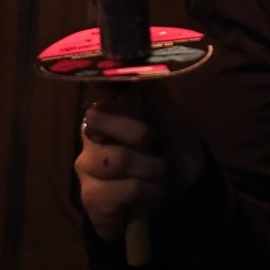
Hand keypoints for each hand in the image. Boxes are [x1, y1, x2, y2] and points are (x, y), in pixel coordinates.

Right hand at [77, 96, 199, 243]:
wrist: (182, 199)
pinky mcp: (90, 198)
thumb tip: (139, 70)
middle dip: (137, 132)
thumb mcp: (176, 124)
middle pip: (98, 119)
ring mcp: (87, 167)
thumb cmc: (176, 153)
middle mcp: (91, 135)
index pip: (98, 88)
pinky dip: (145, 192)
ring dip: (148, 169)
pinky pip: (114, 192)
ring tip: (160, 175)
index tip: (128, 96)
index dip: (110, 87)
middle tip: (158, 146)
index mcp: (112, 110)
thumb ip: (156, 99)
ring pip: (111, 160)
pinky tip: (152, 194)